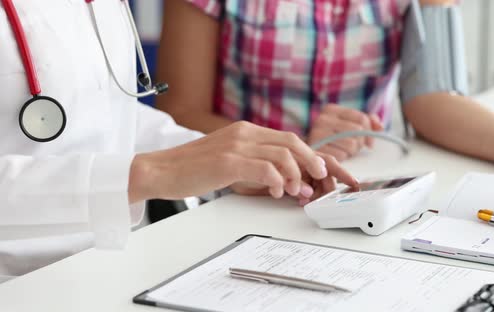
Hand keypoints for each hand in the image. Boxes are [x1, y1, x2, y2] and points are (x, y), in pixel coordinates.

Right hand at [128, 121, 357, 202]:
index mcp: (245, 131)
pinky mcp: (227, 161)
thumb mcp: (228, 158)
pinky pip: (265, 169)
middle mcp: (243, 133)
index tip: (316, 170)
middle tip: (318, 179)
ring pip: (282, 155)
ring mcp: (236, 146)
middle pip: (291, 142)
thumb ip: (252, 161)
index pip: (286, 138)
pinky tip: (277, 192)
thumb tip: (280, 177)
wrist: (160, 171)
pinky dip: (277, 181)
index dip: (307, 154)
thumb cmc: (193, 169)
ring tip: (295, 191)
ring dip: (295, 175)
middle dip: (311, 161)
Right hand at [307, 104, 383, 160]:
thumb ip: (367, 121)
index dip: (370, 131)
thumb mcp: (348, 125)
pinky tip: (338, 156)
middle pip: (358, 131)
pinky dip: (343, 158)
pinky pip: (342, 155)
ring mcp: (317, 135)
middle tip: (355, 147)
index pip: (361, 118)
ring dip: (353, 151)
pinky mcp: (317, 151)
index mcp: (330, 110)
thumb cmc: (331, 139)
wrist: (305, 153)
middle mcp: (322, 119)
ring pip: (352, 144)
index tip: (368, 140)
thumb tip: (380, 127)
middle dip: (360, 142)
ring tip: (345, 151)